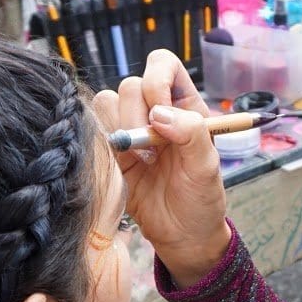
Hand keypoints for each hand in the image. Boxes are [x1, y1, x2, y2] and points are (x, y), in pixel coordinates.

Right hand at [92, 51, 229, 283]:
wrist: (182, 236)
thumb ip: (190, 133)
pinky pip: (95, 129)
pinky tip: (125, 166)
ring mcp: (132, 130)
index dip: (157, 81)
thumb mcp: (206, 167)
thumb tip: (159, 112)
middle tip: (153, 151)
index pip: (163, 64)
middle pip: (131, 84)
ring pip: (107, 103)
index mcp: (185, 105)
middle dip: (138, 115)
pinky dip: (104, 142)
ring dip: (121, 129)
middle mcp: (156, 111)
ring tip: (141, 160)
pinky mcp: (112, 151)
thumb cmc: (201, 200)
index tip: (161, 113)